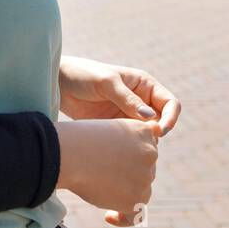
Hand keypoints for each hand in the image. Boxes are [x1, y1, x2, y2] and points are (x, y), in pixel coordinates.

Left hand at [58, 56, 180, 226]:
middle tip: (140, 144)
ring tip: (126, 148)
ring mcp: (128, 117)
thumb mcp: (106, 83)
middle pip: (162, 123)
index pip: (170, 104)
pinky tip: (117, 153)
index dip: (170, 119)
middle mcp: (141, 102)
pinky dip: (129, 149)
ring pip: (147, 136)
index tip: (158, 131)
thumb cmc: (83, 75)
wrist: (58, 84)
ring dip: (142, 144)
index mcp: (144, 85)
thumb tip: (150, 118)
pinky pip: (131, 142)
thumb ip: (127, 99)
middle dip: (155, 135)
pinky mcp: (116, 129)